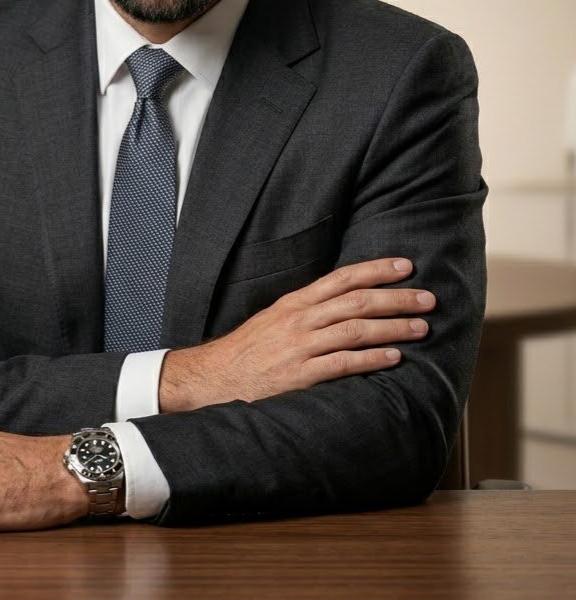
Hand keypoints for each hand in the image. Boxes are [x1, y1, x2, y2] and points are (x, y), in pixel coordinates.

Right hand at [160, 257, 434, 411]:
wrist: (215, 377)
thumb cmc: (250, 350)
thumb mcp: (276, 320)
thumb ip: (308, 311)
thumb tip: (346, 304)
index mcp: (295, 303)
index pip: (342, 278)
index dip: (375, 270)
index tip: (405, 266)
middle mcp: (299, 319)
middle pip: (356, 301)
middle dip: (395, 297)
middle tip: (427, 298)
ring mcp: (300, 346)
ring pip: (355, 329)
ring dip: (392, 327)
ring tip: (420, 327)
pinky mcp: (300, 375)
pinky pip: (342, 363)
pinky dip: (371, 359)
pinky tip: (394, 358)